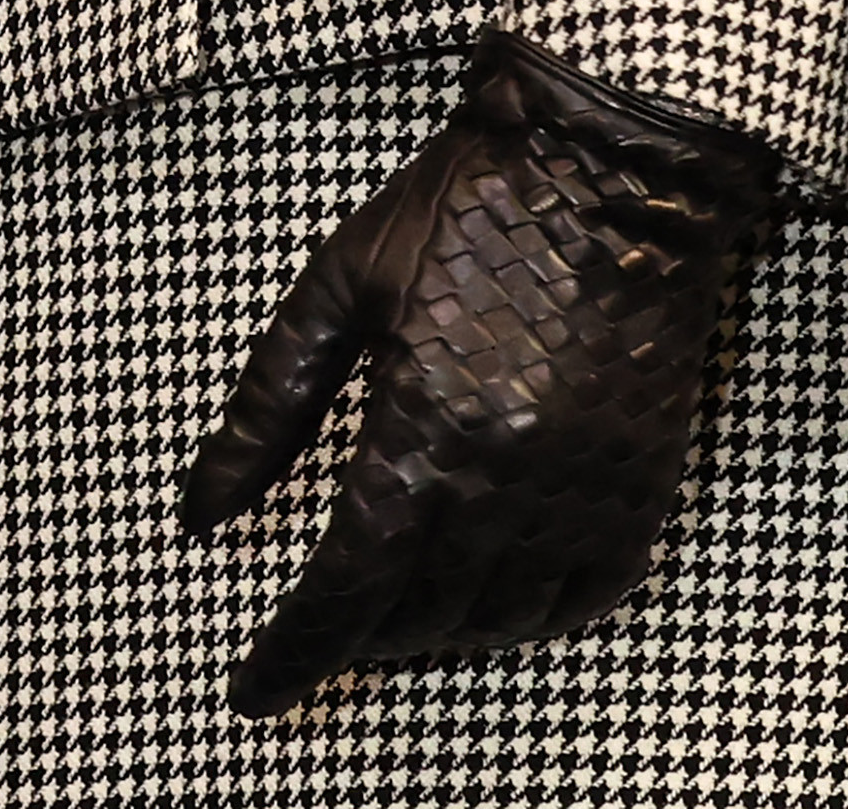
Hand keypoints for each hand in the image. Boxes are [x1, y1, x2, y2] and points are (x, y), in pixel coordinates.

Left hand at [178, 29, 779, 712]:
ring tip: (389, 623)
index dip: (294, 652)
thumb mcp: (339, 287)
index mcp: (426, 430)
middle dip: (355, 641)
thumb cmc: (466, 204)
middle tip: (315, 637)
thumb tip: (200, 513)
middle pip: (416, 615)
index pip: (345, 588)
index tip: (254, 690)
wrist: (615, 157)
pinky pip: (588, 597)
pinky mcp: (647, 481)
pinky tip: (491, 605)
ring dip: (434, 636)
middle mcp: (512, 480)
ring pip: (498, 620)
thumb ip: (266, 409)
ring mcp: (589, 489)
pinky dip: (531, 618)